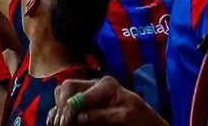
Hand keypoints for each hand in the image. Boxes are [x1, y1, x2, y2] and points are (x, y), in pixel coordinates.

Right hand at [48, 76, 167, 125]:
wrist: (148, 123)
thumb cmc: (140, 119)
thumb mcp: (125, 117)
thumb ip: (103, 116)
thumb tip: (79, 118)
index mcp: (105, 86)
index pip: (79, 93)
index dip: (69, 109)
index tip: (65, 124)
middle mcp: (95, 86)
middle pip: (67, 87)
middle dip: (61, 106)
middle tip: (62, 124)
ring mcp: (90, 94)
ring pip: (64, 93)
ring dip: (59, 109)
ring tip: (60, 124)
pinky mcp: (88, 104)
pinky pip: (68, 103)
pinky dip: (60, 112)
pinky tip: (59, 123)